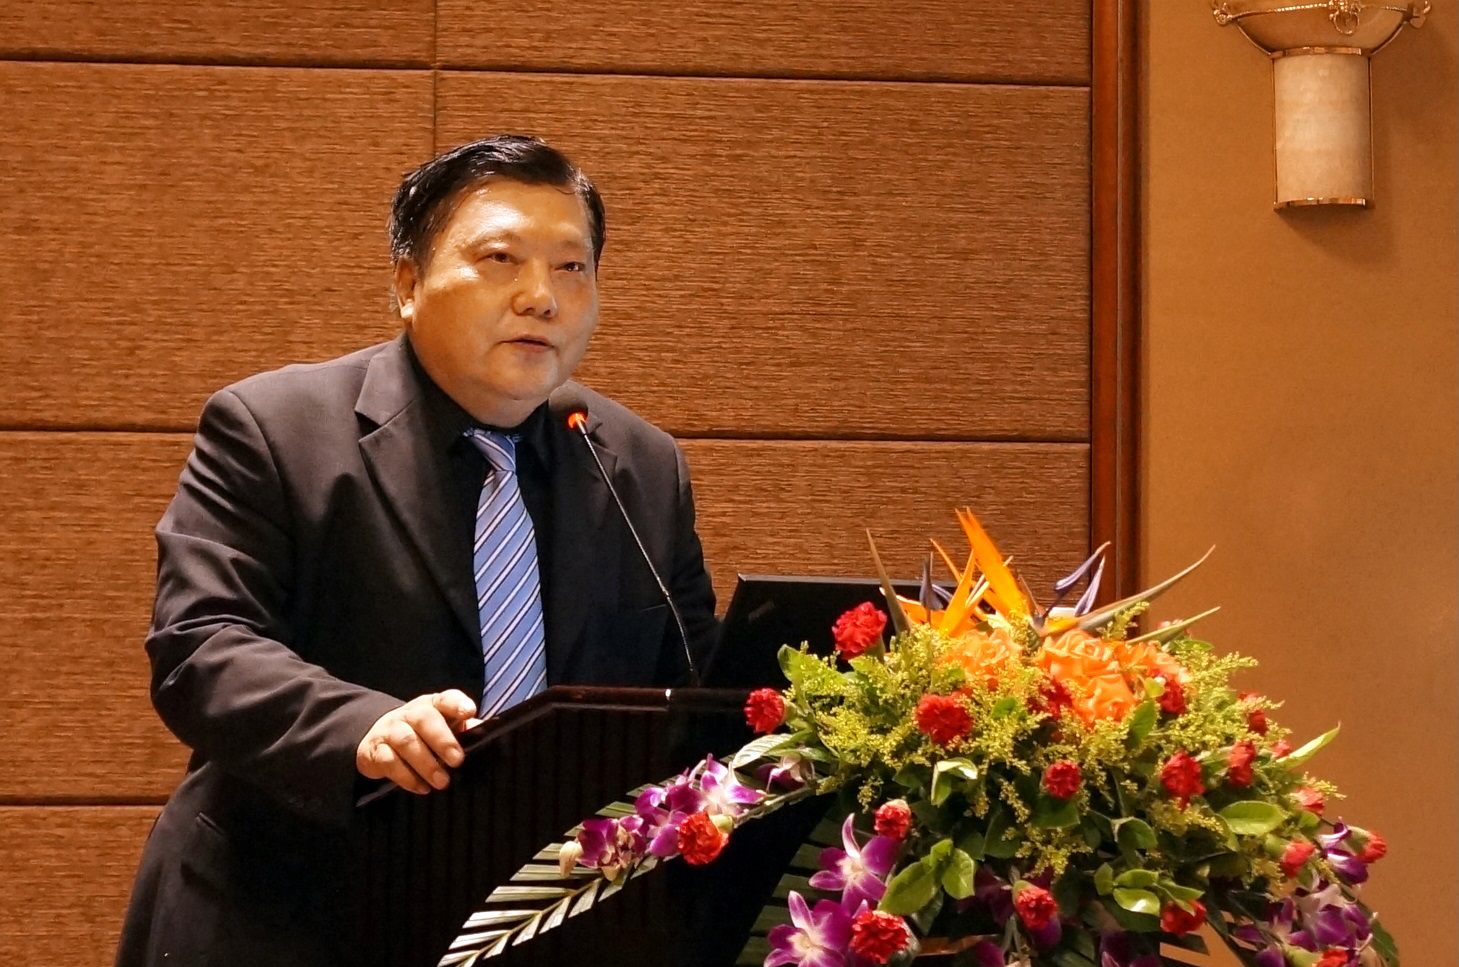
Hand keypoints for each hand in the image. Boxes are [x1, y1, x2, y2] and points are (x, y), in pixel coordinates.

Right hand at [355, 690, 480, 793]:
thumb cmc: (423, 734)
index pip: (446, 699)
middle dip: (442, 739)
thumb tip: (487, 736)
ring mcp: (390, 730)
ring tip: (442, 782)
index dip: (457, 704)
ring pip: (406, 741)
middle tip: (457, 761)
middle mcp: (411, 714)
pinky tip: (421, 787)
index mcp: (433, 705)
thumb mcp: (444, 729)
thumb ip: (465, 732)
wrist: (378, 739)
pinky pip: (389, 762)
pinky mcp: (375, 750)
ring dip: (426, 763)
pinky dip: (406, 777)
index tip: (469, 713)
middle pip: (425, 719)